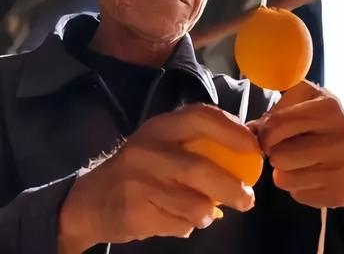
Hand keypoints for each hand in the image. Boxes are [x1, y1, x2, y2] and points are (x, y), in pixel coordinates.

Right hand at [58, 104, 257, 252]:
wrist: (89, 200)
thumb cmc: (140, 168)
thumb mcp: (163, 144)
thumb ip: (199, 141)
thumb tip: (251, 142)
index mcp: (161, 127)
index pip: (201, 117)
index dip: (232, 130)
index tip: (254, 148)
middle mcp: (149, 150)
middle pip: (200, 169)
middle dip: (232, 187)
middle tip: (248, 199)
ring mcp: (139, 182)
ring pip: (192, 203)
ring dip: (207, 212)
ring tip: (208, 213)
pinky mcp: (134, 212)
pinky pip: (177, 224)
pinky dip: (187, 226)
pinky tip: (180, 219)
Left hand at [250, 81, 343, 208]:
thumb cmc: (325, 125)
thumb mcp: (307, 103)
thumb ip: (276, 112)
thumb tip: (246, 132)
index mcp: (329, 106)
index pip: (275, 124)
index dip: (265, 132)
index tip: (272, 134)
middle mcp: (340, 136)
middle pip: (278, 154)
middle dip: (275, 153)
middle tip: (286, 149)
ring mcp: (343, 167)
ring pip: (283, 178)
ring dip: (284, 172)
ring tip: (300, 162)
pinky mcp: (341, 192)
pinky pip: (297, 195)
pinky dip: (299, 188)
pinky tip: (314, 177)